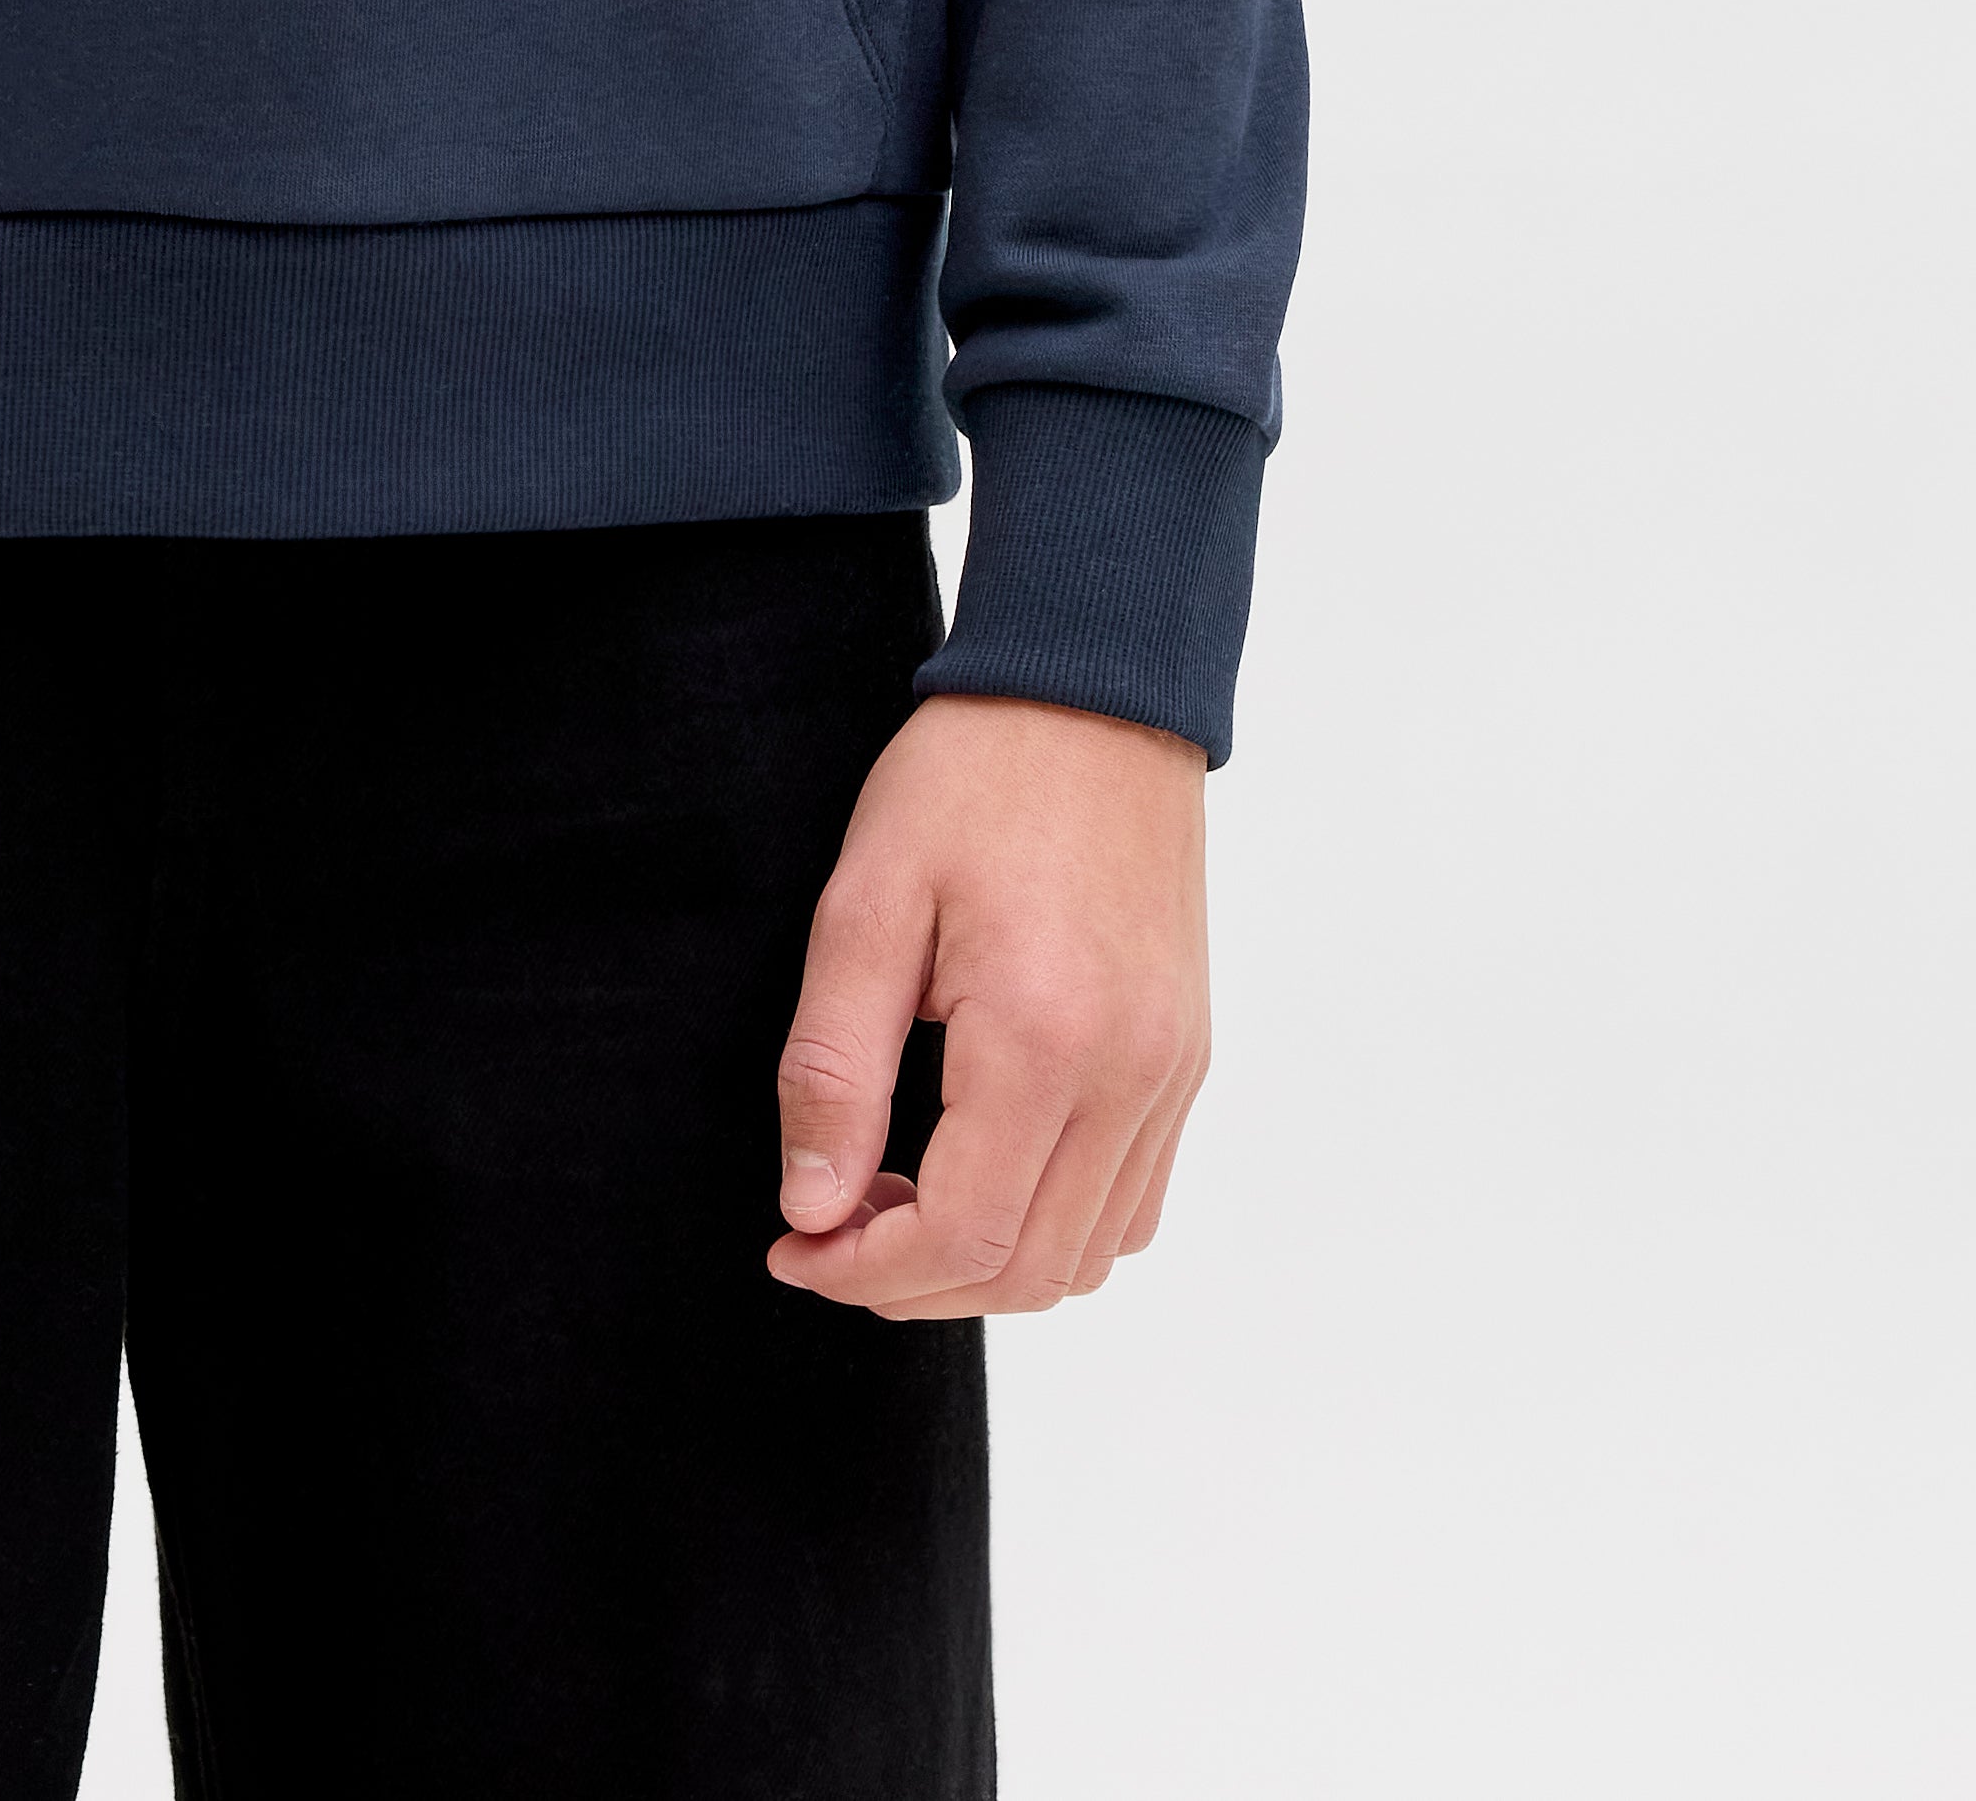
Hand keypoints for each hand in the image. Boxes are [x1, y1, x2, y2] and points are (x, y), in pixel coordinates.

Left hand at [767, 693, 1209, 1318]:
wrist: (1092, 692)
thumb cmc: (970, 780)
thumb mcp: (865, 904)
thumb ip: (834, 1070)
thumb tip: (812, 1207)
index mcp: (1044, 1042)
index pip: (963, 1238)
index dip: (864, 1272)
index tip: (791, 1247)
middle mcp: (1130, 1078)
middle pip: (1030, 1272)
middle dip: (915, 1284)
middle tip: (827, 1232)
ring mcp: (1171, 1074)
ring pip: (1089, 1255)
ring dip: (987, 1265)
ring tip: (895, 1199)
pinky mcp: (1184, 1057)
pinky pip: (1133, 1200)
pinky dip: (1056, 1225)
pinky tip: (981, 1170)